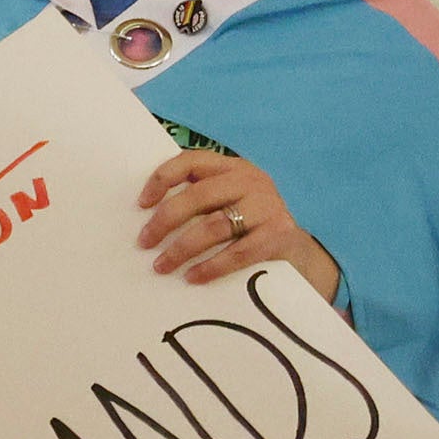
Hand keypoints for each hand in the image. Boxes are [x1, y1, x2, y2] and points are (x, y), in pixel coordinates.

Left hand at [143, 145, 333, 297]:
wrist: (297, 252)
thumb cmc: (250, 227)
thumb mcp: (228, 202)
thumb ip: (200, 200)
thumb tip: (149, 217)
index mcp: (232, 167)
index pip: (191, 161)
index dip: (162, 179)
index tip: (142, 204)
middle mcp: (250, 180)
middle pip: (198, 196)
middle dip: (165, 220)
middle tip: (144, 242)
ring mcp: (267, 206)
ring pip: (214, 226)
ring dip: (182, 249)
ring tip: (162, 266)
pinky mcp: (279, 233)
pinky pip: (237, 252)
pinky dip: (211, 267)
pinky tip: (193, 277)